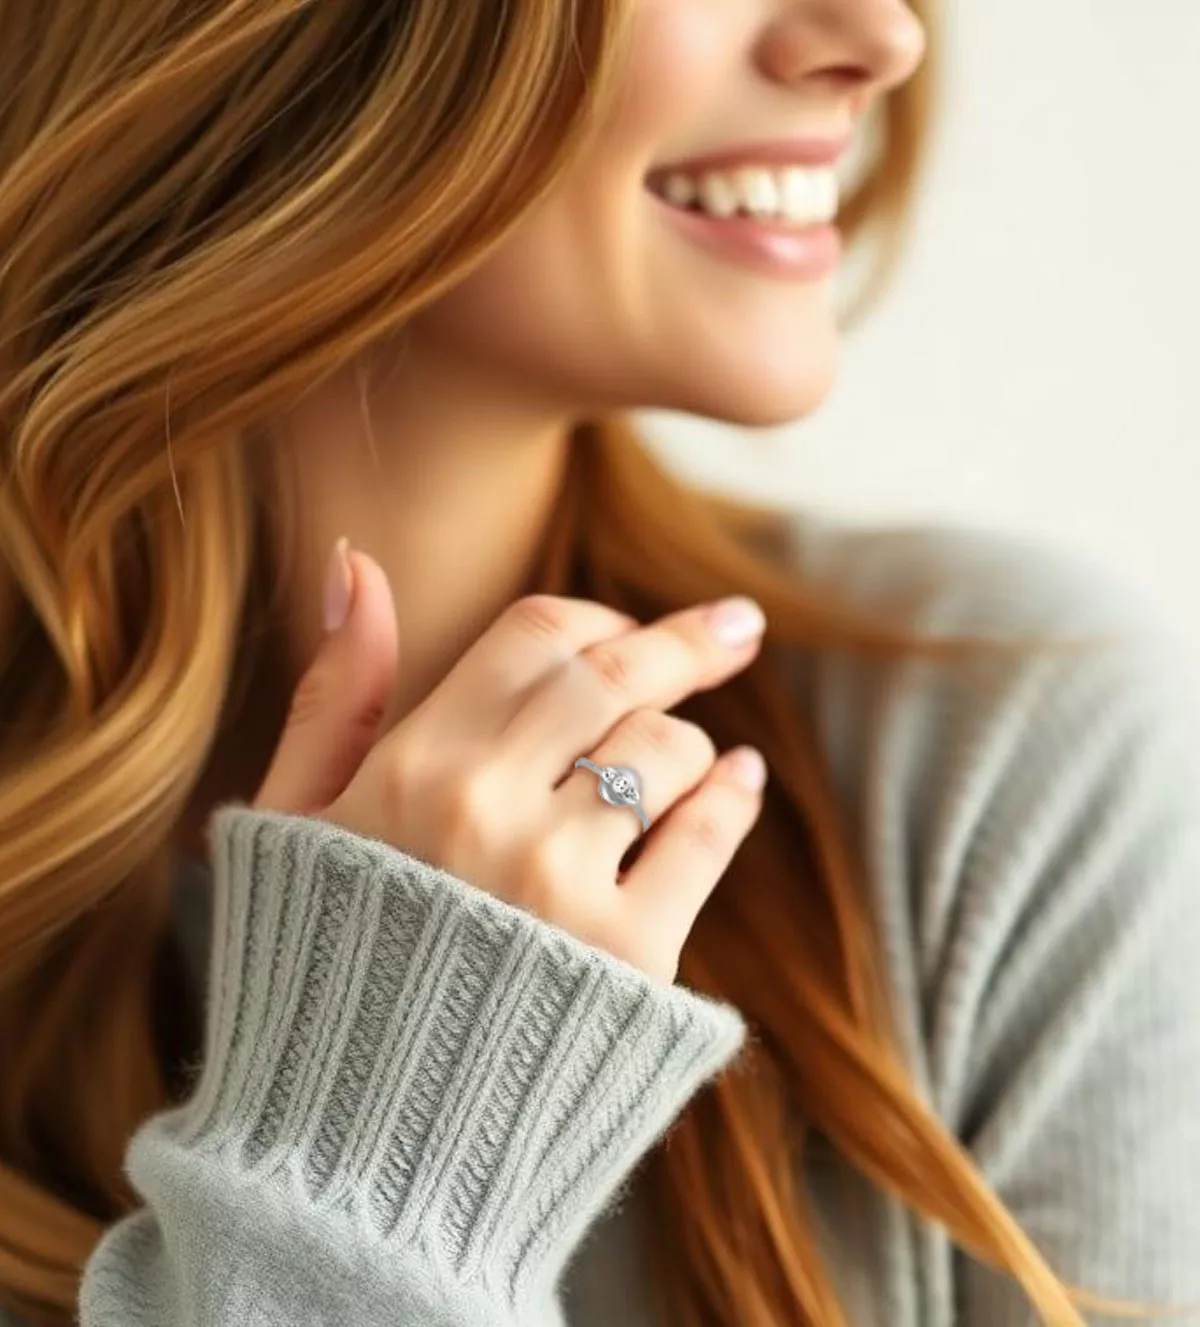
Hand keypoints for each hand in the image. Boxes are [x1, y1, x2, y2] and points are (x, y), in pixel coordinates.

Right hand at [252, 540, 768, 983]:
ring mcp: (561, 884)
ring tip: (690, 756)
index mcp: (411, 767)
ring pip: (669, 751)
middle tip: (737, 626)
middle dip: (686, 642)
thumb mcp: (297, 823)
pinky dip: (734, 796)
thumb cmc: (325, 967)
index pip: (535, 635)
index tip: (625, 630)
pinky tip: (738, 780)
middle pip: (616, 677)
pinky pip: (709, 836)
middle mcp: (488, 811)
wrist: (363, 1139)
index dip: (595, 621)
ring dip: (690, 742)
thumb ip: (335, 692)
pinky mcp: (628, 957)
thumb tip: (355, 563)